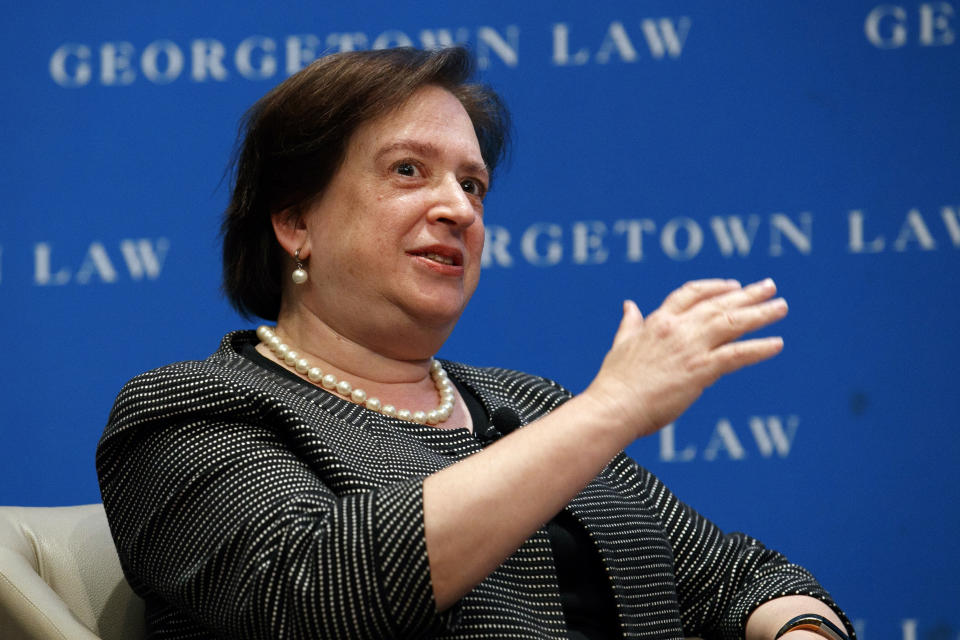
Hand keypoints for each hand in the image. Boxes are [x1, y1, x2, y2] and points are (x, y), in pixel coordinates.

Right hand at [584, 278, 787, 437]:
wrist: (614, 406)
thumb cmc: (615, 382)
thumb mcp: (620, 344)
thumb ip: (630, 323)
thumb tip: (629, 304)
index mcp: (657, 321)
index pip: (691, 294)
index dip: (714, 287)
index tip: (733, 285)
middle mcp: (677, 328)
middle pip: (719, 303)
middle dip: (747, 294)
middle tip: (770, 286)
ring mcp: (691, 348)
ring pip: (733, 323)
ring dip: (761, 313)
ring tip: (781, 306)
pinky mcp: (701, 370)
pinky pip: (737, 355)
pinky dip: (759, 348)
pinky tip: (777, 344)